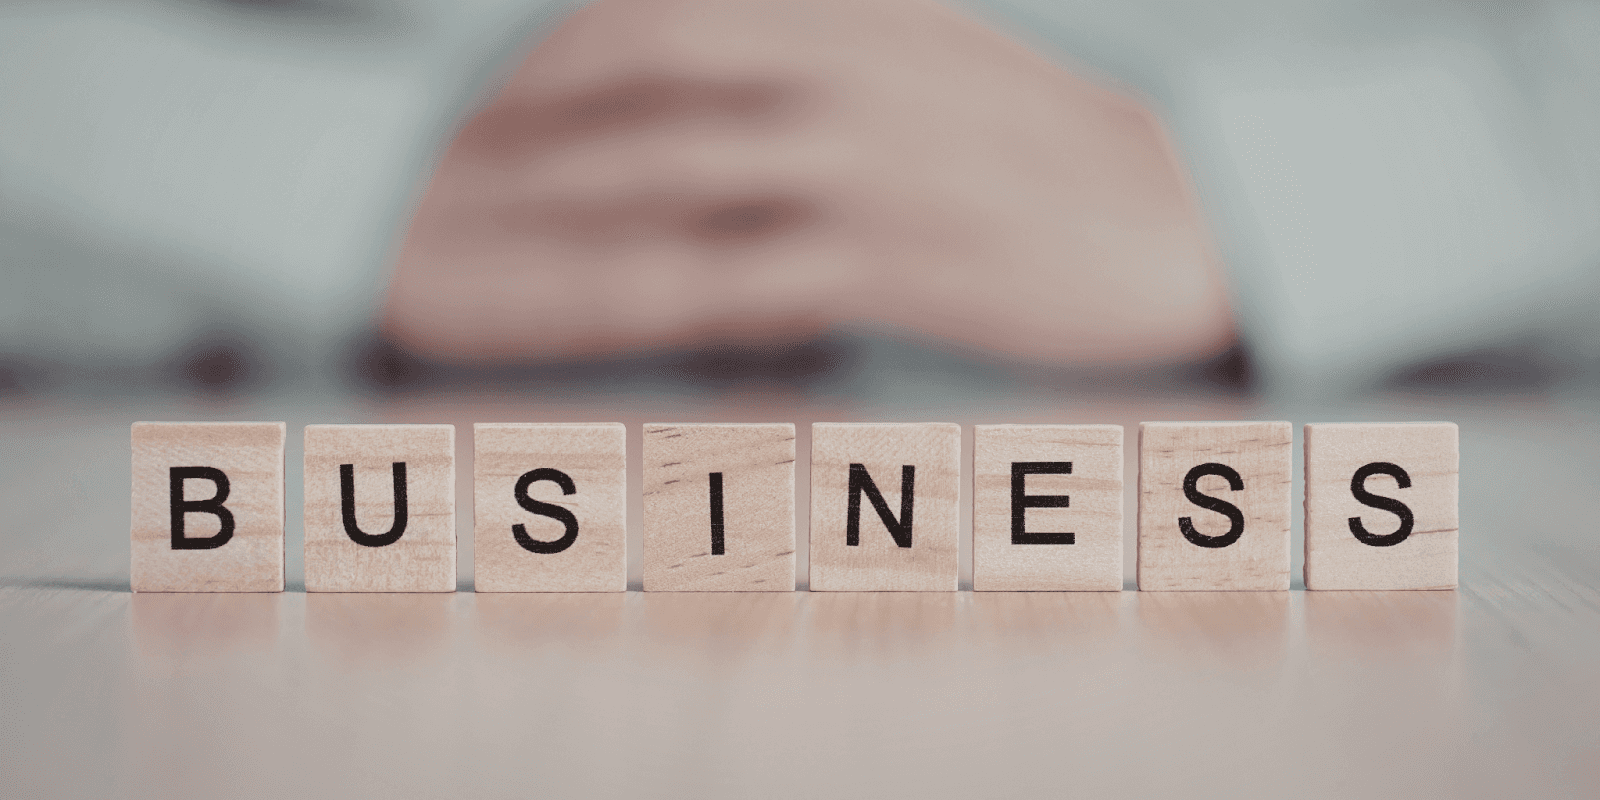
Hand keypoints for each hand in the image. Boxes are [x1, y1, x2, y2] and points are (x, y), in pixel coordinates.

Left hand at [382, 0, 1234, 365]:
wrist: (1173, 219)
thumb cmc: (1042, 145)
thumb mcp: (936, 53)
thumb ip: (830, 31)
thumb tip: (728, 27)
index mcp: (861, 9)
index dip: (564, 32)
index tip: (486, 75)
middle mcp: (854, 68)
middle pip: (657, 59)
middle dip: (537, 101)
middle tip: (455, 150)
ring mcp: (875, 164)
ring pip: (688, 163)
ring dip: (577, 196)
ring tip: (491, 235)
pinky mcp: (902, 261)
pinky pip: (756, 272)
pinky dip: (669, 286)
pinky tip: (605, 309)